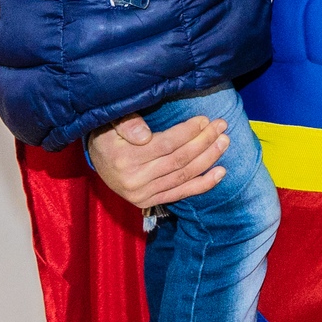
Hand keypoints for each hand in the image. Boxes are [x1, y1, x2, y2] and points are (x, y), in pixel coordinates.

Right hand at [86, 112, 228, 208]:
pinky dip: (203, 184)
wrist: (96, 160)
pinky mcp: (149, 202)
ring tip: (224, 143)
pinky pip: (181, 193)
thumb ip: (127, 123)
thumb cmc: (108, 135)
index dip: (188, 132)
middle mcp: (134, 179)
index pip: (166, 144)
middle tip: (222, 126)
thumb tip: (144, 134)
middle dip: (204, 142)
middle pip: (179, 160)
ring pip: (183, 176)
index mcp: (125, 158)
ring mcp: (142, 194)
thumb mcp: (110, 122)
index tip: (205, 120)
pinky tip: (220, 172)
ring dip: (208, 159)